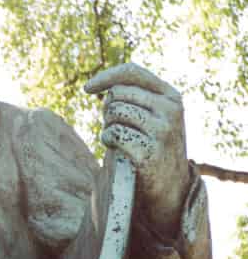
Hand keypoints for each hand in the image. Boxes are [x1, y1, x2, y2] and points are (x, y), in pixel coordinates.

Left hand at [84, 62, 189, 232]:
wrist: (169, 186)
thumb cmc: (151, 145)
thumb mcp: (151, 115)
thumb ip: (133, 95)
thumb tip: (97, 85)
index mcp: (171, 96)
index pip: (133, 72)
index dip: (106, 77)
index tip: (88, 89)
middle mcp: (171, 110)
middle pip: (117, 93)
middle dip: (108, 109)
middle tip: (117, 126)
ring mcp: (163, 131)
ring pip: (114, 112)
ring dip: (108, 126)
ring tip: (123, 139)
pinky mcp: (150, 151)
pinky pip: (112, 133)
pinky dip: (108, 141)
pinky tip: (119, 150)